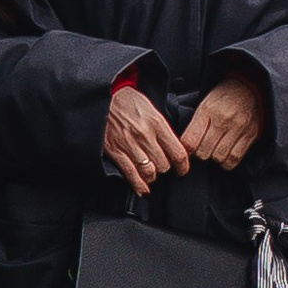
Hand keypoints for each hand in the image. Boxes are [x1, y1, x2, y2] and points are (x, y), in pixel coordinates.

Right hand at [104, 82, 190, 196]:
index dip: (183, 166)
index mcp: (157, 123)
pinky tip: (143, 189)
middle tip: (163, 167)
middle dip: (165, 169)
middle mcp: (144, 135)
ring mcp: (129, 144)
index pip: (178, 152)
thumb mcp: (152, 109)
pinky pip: (131, 174)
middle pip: (164, 165)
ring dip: (152, 176)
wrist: (104, 98)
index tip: (182, 170)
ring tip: (151, 173)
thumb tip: (173, 148)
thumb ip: (163, 129)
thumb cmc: (128, 102)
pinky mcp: (116, 151)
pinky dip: (138, 185)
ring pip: (149, 172)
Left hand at [181, 67, 267, 170]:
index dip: (186, 150)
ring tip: (215, 150)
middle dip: (200, 154)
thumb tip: (185, 147)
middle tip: (202, 148)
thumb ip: (195, 125)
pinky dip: (227, 162)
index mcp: (207, 110)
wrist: (249, 88)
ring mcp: (238, 128)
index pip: (190, 141)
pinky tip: (225, 155)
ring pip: (219, 157)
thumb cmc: (223, 98)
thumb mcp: (204, 104)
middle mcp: (222, 120)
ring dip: (214, 158)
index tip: (188, 150)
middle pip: (204, 152)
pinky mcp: (250, 135)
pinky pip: (235, 159)